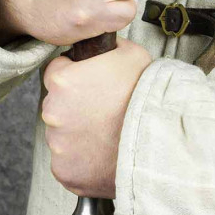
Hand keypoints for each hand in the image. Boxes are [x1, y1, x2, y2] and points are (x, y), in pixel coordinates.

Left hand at [41, 38, 151, 196]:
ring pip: (62, 136)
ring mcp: (58, 145)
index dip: (76, 76)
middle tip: (104, 112)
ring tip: (108, 135)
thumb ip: (105, 47)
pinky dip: (83, 161)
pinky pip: (68, 164)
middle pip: (57, 106)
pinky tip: (104, 154)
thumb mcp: (130, 53)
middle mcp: (53, 113)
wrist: (162, 138)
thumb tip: (100, 41)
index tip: (93, 86)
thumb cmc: (146, 95)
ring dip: (79, 135)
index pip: (56, 72)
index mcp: (62, 81)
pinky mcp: (66, 172)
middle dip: (76, 108)